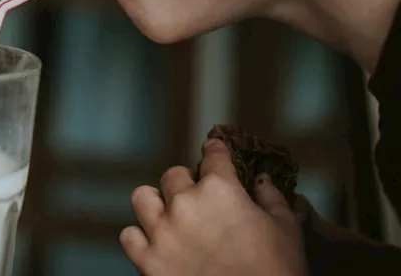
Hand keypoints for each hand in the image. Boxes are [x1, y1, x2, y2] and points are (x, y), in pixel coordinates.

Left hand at [121, 139, 305, 275]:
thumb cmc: (278, 270)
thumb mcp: (286, 229)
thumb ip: (271, 197)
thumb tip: (260, 179)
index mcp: (220, 189)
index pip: (213, 155)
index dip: (215, 152)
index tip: (214, 151)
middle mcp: (185, 204)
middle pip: (173, 176)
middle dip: (186, 184)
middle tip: (199, 199)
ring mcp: (162, 232)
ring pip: (142, 198)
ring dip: (155, 204)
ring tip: (169, 216)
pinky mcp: (147, 260)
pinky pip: (129, 236)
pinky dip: (140, 238)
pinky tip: (156, 243)